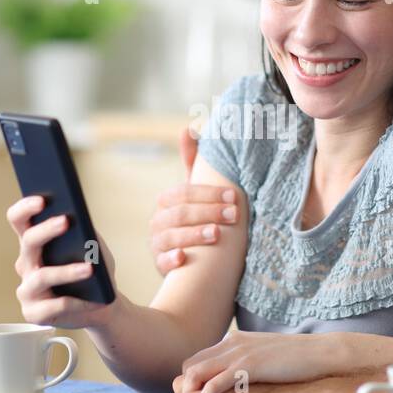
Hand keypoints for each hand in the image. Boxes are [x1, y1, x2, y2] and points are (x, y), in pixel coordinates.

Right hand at [7, 195, 119, 329]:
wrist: (103, 306)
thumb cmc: (96, 272)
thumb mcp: (94, 248)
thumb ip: (86, 232)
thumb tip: (80, 221)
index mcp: (34, 244)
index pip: (18, 220)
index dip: (25, 208)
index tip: (42, 200)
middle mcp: (26, 264)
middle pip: (28, 242)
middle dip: (46, 230)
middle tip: (66, 221)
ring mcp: (27, 290)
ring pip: (42, 276)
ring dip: (67, 271)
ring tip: (90, 269)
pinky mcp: (34, 314)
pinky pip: (54, 306)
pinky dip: (76, 302)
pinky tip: (92, 300)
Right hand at [148, 127, 239, 275]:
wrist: (192, 259)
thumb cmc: (196, 219)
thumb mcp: (196, 193)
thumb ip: (193, 162)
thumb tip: (190, 127)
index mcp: (167, 202)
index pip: (183, 193)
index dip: (208, 193)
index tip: (234, 195)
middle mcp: (158, 222)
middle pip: (179, 214)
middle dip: (208, 212)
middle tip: (233, 215)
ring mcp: (158, 244)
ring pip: (170, 236)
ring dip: (194, 234)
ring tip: (217, 234)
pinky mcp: (160, 265)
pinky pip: (161, 262)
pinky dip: (171, 259)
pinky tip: (184, 258)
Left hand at [180, 330, 349, 392]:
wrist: (323, 355)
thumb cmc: (302, 362)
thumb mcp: (269, 358)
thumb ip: (253, 364)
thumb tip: (247, 381)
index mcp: (237, 341)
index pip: (200, 359)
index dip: (194, 383)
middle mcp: (232, 344)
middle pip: (191, 366)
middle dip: (186, 391)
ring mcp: (238, 354)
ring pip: (195, 375)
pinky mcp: (245, 367)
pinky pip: (211, 387)